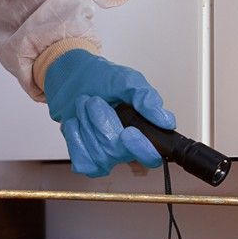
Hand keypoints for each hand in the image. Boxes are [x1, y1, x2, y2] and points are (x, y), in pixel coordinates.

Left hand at [43, 49, 175, 176]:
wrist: (71, 77)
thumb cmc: (101, 80)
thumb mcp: (128, 81)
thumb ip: (147, 98)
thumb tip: (166, 121)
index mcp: (143, 132)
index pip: (151, 157)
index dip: (142, 150)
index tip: (129, 132)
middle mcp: (126, 148)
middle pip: (119, 153)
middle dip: (102, 122)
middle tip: (95, 101)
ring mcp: (105, 156)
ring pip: (99, 155)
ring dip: (86, 124)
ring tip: (85, 106)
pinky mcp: (85, 159)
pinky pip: (82, 161)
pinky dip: (74, 137)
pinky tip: (76, 122)